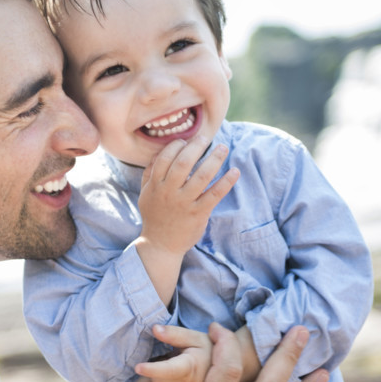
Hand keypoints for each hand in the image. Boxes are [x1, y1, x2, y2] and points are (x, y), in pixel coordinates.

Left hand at [135, 325, 213, 381]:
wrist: (231, 371)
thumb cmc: (209, 349)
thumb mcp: (195, 337)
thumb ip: (174, 334)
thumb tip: (155, 329)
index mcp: (192, 366)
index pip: (169, 369)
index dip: (152, 369)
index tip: (138, 367)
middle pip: (157, 380)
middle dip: (156, 370)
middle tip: (169, 360)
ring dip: (161, 380)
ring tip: (175, 370)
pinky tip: (178, 381)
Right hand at [137, 133, 238, 257]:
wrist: (160, 244)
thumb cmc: (154, 216)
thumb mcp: (146, 194)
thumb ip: (150, 173)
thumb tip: (159, 152)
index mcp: (156, 185)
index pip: (164, 158)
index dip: (176, 146)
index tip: (185, 140)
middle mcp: (169, 192)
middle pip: (183, 163)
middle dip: (196, 147)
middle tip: (206, 137)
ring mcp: (184, 203)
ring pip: (201, 176)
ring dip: (214, 159)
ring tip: (222, 148)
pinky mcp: (198, 213)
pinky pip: (214, 194)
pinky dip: (226, 182)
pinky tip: (234, 171)